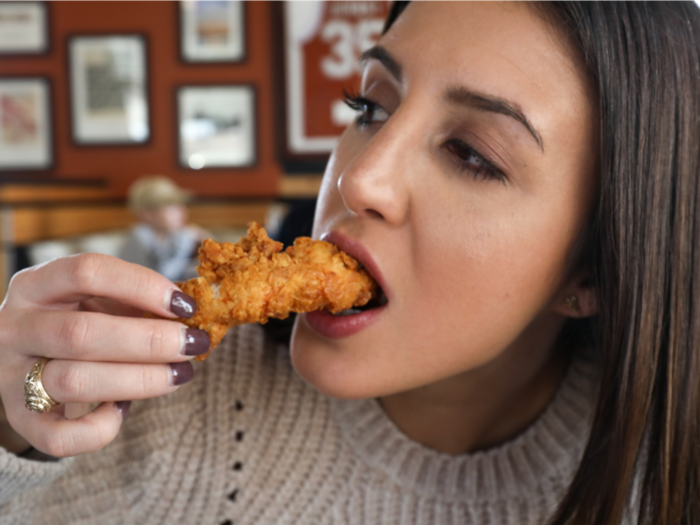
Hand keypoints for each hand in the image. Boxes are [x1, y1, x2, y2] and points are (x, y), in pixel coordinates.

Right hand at [0, 253, 208, 457]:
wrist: (26, 358)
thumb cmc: (79, 320)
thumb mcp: (98, 298)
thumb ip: (134, 300)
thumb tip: (190, 313)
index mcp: (36, 285)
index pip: (87, 272)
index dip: (142, 286)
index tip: (186, 305)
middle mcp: (14, 327)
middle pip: (82, 333)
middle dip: (150, 341)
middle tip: (194, 344)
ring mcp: (11, 375)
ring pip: (73, 382)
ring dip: (139, 380)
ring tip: (179, 374)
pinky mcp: (20, 419)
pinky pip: (58, 437)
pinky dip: (100, 428)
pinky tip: (123, 410)